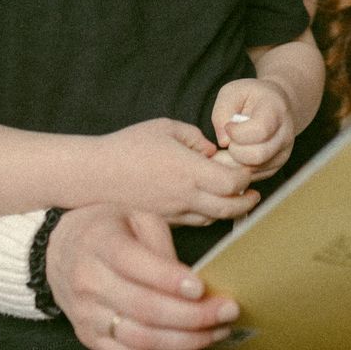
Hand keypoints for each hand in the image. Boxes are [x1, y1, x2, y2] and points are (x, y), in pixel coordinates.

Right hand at [44, 205, 240, 349]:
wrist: (61, 250)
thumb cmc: (107, 228)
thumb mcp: (134, 215)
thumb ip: (160, 243)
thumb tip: (191, 280)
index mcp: (99, 242)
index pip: (135, 264)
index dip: (169, 279)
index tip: (201, 287)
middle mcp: (89, 281)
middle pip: (144, 308)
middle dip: (192, 315)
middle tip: (227, 310)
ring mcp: (87, 314)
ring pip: (140, 338)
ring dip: (185, 339)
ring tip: (218, 330)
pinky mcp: (90, 337)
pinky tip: (191, 343)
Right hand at [88, 119, 256, 226]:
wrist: (94, 173)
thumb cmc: (128, 146)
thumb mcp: (165, 128)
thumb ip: (195, 137)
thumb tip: (212, 151)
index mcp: (189, 170)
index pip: (233, 182)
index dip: (246, 177)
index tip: (247, 168)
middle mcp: (185, 195)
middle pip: (229, 208)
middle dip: (247, 201)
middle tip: (255, 194)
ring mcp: (174, 212)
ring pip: (213, 218)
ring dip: (229, 211)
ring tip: (236, 200)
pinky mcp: (163, 220)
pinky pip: (193, 222)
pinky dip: (208, 216)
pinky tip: (209, 206)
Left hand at [212, 79, 295, 180]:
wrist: (275, 104)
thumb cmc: (251, 97)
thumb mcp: (232, 92)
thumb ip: (222, 112)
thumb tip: (224, 142)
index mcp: (276, 110)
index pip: (259, 130)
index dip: (237, 132)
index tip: (229, 125)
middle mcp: (285, 134)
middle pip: (257, 155)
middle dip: (234, 151)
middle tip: (228, 140)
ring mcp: (283, 153)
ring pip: (254, 170)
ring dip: (234, 162)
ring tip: (229, 147)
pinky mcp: (275, 167)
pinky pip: (253, 177)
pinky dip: (238, 170)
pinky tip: (235, 154)